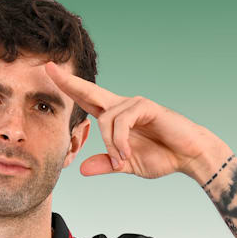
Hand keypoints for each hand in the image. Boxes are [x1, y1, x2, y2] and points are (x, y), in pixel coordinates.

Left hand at [44, 60, 222, 179]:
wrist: (189, 156)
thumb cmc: (162, 157)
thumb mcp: (127, 165)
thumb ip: (106, 165)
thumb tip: (82, 169)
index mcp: (115, 118)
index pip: (87, 100)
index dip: (69, 88)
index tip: (49, 74)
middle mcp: (122, 106)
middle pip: (90, 91)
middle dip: (68, 81)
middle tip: (47, 68)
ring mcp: (134, 104)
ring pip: (106, 120)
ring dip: (110, 145)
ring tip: (121, 161)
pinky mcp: (146, 106)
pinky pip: (121, 122)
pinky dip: (120, 142)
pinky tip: (127, 155)